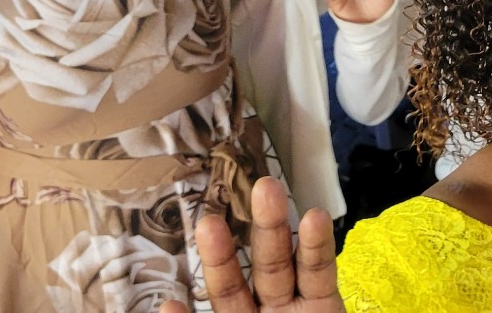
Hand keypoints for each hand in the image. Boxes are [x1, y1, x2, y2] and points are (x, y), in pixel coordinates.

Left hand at [159, 178, 341, 312]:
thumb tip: (165, 305)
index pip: (222, 288)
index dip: (213, 262)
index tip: (204, 228)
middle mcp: (264, 308)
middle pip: (254, 265)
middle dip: (250, 229)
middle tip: (245, 190)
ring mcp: (296, 305)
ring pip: (283, 260)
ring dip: (277, 224)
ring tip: (269, 189)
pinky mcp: (326, 305)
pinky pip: (320, 273)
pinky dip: (318, 245)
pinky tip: (316, 218)